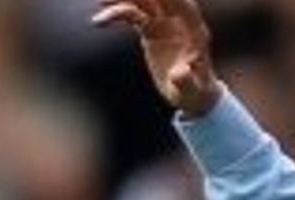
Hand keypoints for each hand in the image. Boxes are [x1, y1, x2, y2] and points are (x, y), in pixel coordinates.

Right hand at [91, 0, 220, 116]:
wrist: (192, 95)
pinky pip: (133, 14)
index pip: (184, 6)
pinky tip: (98, 21)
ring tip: (101, 3)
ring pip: (143, 2)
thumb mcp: (192, 92)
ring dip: (124, 0)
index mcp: (196, 32)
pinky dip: (117, 13)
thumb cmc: (196, 94)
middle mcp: (180, 23)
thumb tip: (179, 72)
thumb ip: (186, 81)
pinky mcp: (151, 30)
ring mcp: (165, 24)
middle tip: (112, 0)